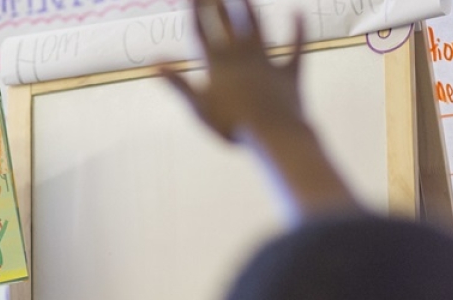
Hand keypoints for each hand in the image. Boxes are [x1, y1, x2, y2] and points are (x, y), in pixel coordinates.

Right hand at [159, 0, 305, 142]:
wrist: (273, 133)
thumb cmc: (232, 125)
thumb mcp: (198, 107)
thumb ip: (177, 83)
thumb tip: (154, 62)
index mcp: (217, 65)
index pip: (200, 32)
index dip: (195, 11)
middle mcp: (241, 57)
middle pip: (227, 24)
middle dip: (218, 5)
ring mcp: (266, 63)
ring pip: (257, 29)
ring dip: (249, 11)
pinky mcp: (289, 72)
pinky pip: (296, 47)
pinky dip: (298, 30)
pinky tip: (297, 12)